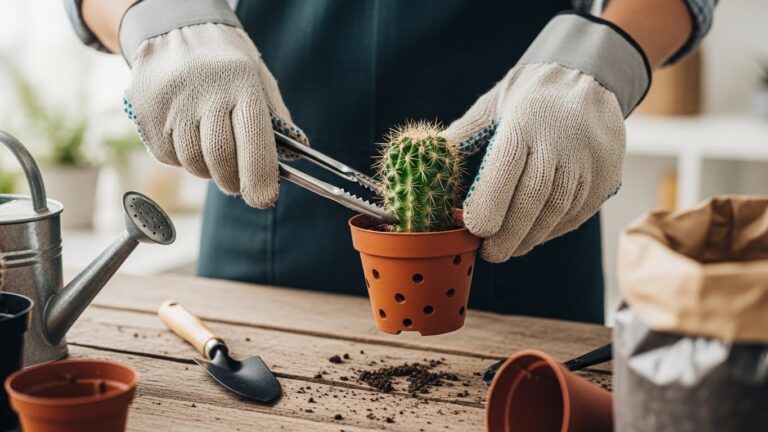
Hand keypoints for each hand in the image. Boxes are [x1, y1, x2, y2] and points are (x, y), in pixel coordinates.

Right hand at [120, 0, 306, 207]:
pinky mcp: (144, 112)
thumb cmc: (228, 64)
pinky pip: (168, 157)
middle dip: (233, 181)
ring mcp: (171, 103)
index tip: (263, 198)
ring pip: (192, 163)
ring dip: (207, 169)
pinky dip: (182, 158)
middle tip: (238, 183)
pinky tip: (188, 137)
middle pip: (220, 159)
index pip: (253, 140)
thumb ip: (278, 120)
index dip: (260, 177)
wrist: (176, 30)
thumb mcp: (261, 80)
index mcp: (242, 83)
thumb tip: (295, 159)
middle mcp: (205, 92)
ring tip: (212, 151)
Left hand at [443, 13, 649, 261]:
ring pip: (556, 213)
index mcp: (525, 122)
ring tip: (509, 248)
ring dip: (529, 238)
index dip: (488, 207)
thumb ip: (463, 134)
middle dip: (507, 235)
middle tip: (489, 253)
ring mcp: (588, 161)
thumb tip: (428, 158)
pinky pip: (576, 214)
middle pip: (531, 201)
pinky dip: (552, 230)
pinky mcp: (606, 177)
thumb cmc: (531, 96)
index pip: (505, 172)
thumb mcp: (494, 104)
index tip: (473, 228)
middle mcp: (561, 142)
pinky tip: (535, 234)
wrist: (591, 76)